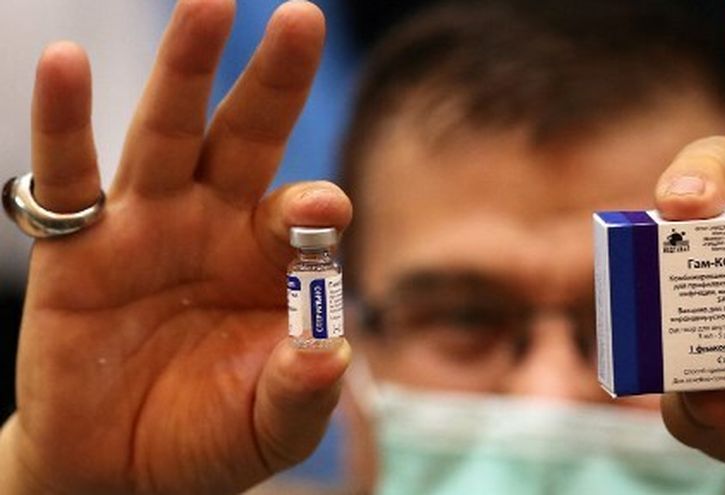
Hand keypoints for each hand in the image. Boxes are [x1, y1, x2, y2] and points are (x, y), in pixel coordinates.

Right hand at [0, 1, 350, 492]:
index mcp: (269, 260)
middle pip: (247, 138)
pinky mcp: (76, 247)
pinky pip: (66, 175)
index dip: (311, 205)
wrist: (124, 472)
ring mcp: (144, 226)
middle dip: (271, 81)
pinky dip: (62, 121)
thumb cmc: (209, 435)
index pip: (300, 212)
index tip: (320, 206)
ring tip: (207, 5)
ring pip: (167, 133)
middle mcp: (212, 226)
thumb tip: (329, 352)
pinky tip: (64, 64)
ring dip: (184, 70)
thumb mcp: (271, 425)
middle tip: (302, 18)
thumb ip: (302, 391)